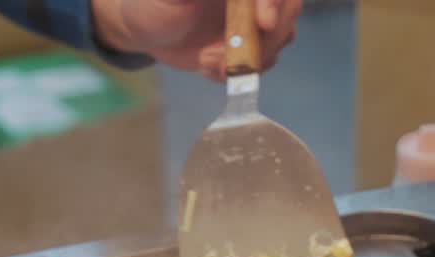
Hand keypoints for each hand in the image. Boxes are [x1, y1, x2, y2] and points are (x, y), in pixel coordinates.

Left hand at [92, 0, 300, 80]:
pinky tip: (207, 66)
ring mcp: (253, 17)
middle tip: (228, 56)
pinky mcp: (249, 44)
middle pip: (287, 9)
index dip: (272, 2)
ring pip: (279, 36)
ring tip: (206, 61)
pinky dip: (238, 71)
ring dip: (248, 58)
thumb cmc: (152, 4)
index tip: (263, 23)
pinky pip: (262, 61)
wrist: (147, 31)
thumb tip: (222, 1)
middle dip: (263, 38)